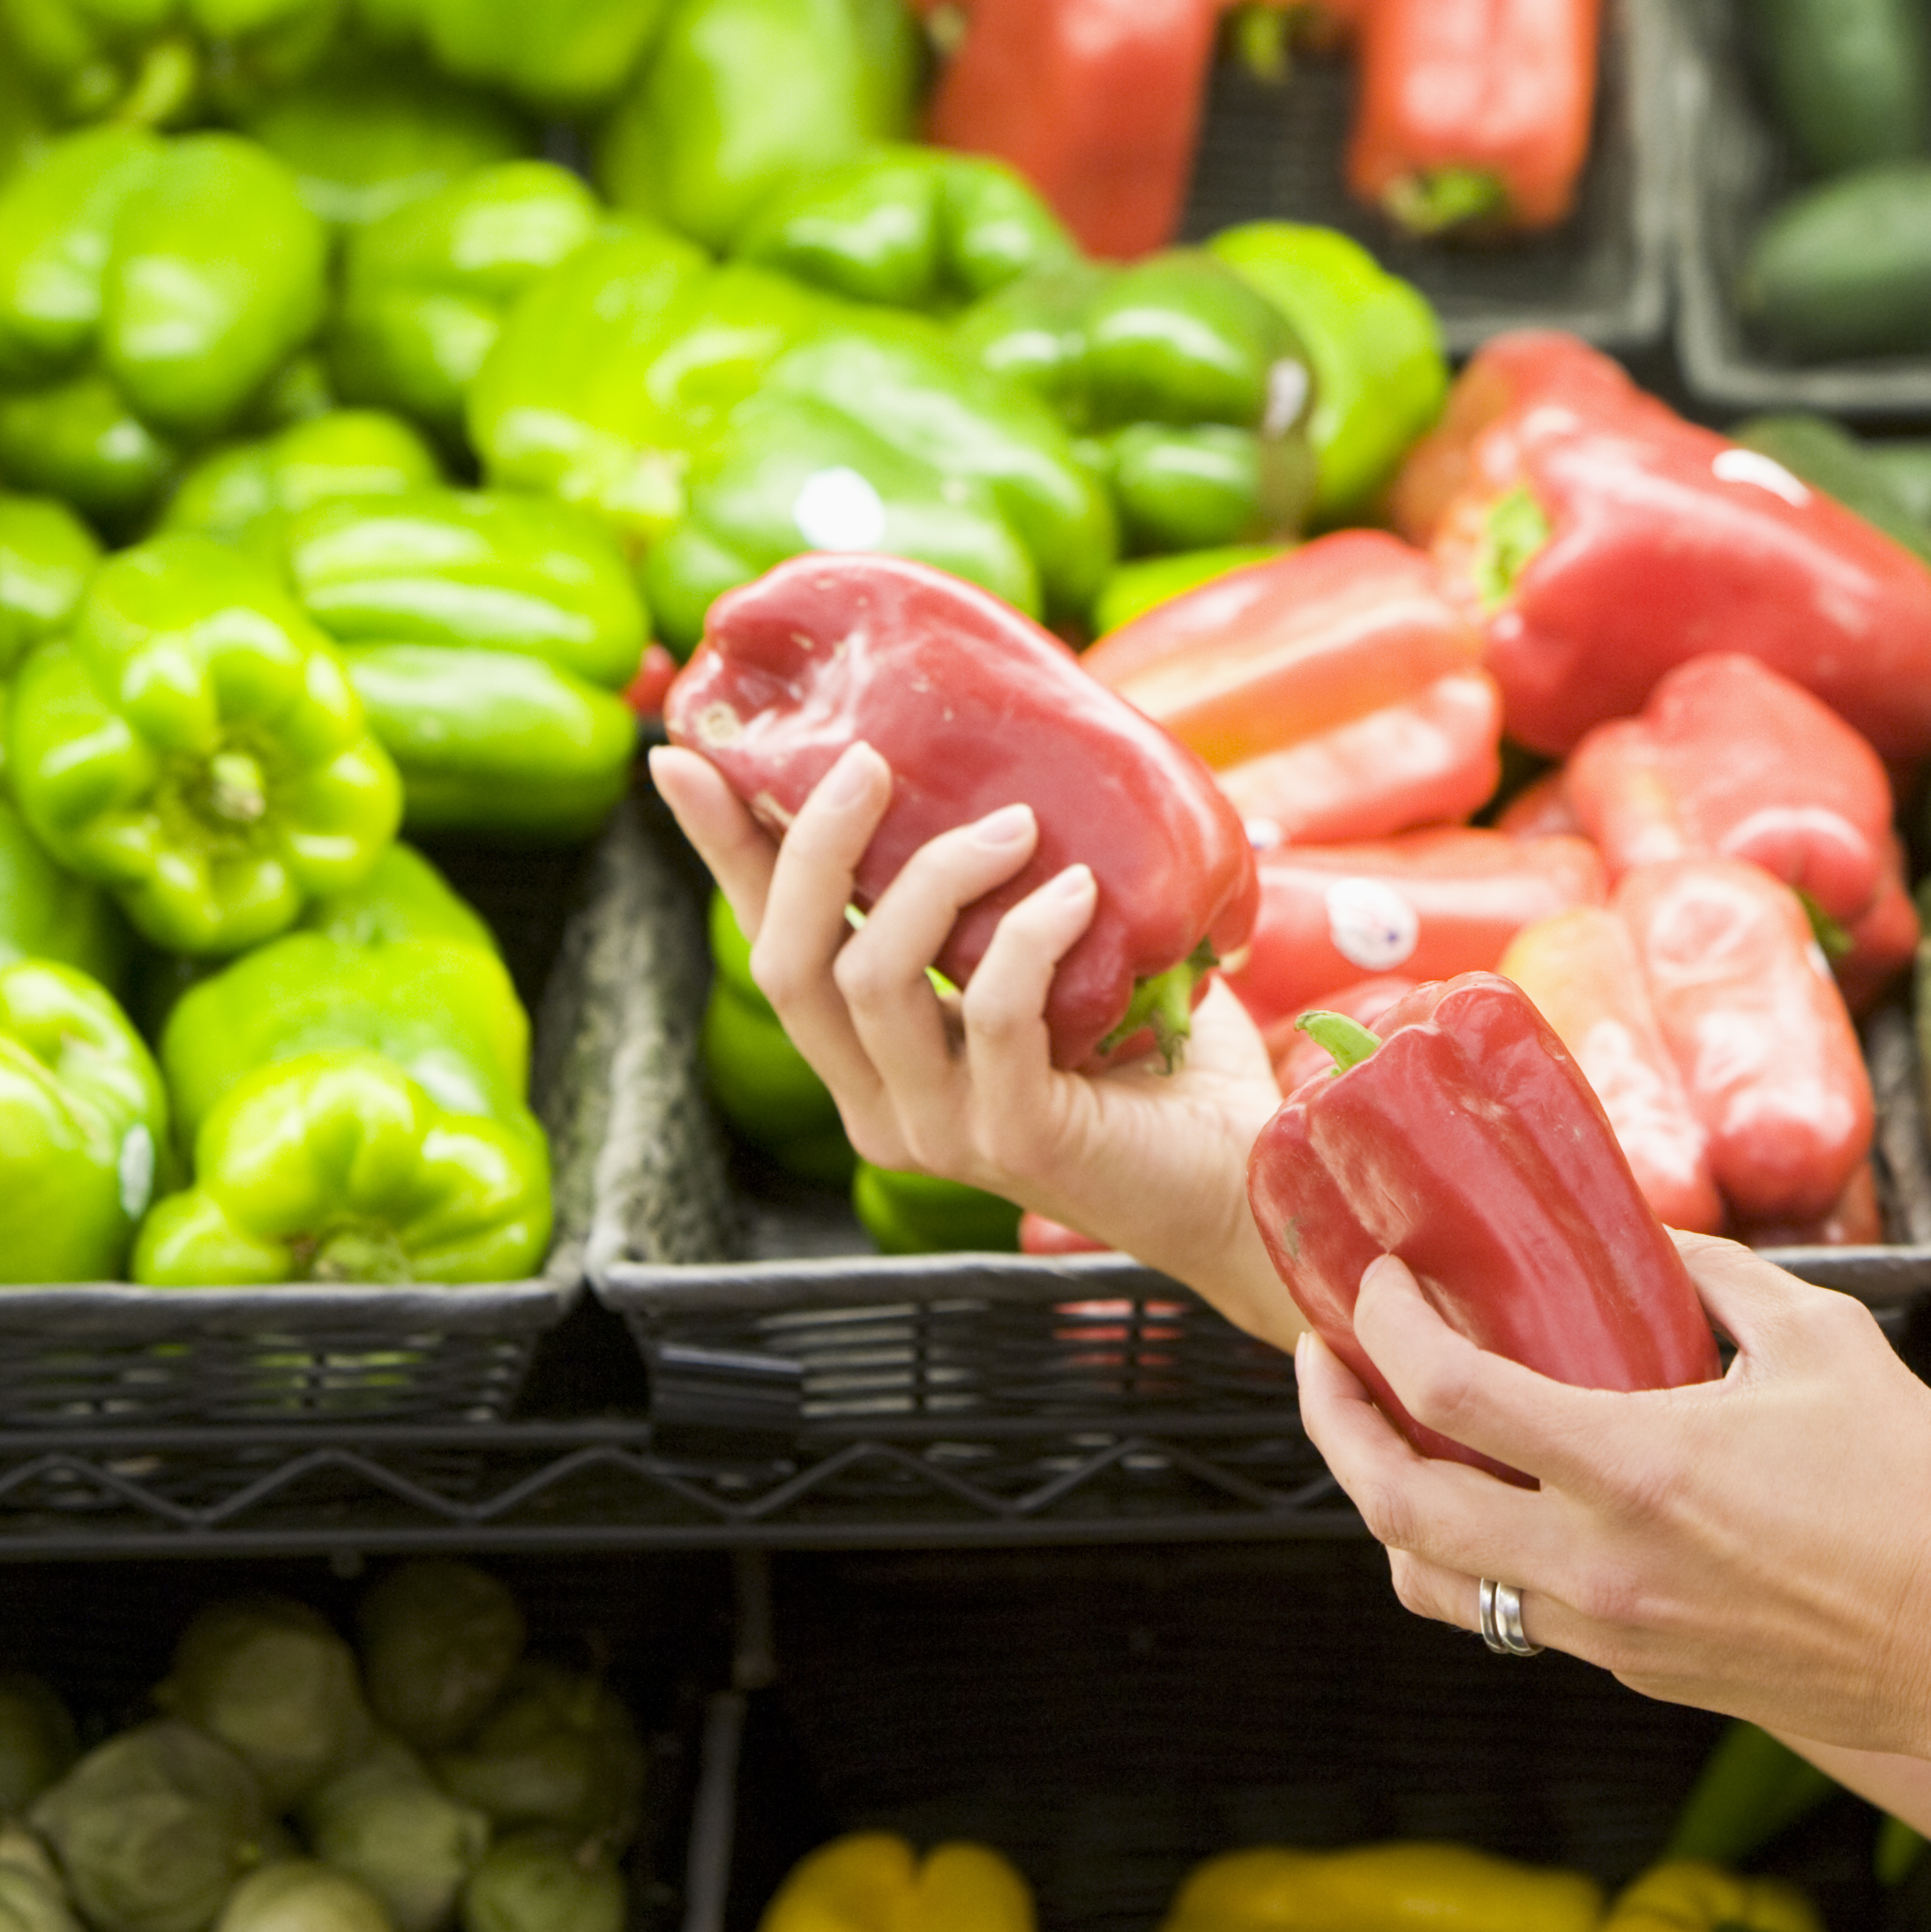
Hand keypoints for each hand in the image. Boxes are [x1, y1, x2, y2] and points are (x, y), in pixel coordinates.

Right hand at [652, 739, 1290, 1333]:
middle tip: (877, 761)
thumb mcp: (1063, 957)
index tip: (682, 758)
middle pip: (788, 966)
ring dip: (933, 879)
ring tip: (1016, 824)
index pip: (772, 947)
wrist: (1248, 1177)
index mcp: (875, 1061)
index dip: (724, 854)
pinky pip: (991, 1016)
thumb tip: (1008, 755)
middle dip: (815, 847)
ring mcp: (940, 1131)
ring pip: (872, 982)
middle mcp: (883, 1105)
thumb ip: (1008, 888)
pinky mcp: (1016, 1140)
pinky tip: (1081, 894)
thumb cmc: (1166, 1062)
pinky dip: (1029, 936)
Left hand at [1294, 1232, 1930, 1765]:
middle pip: (1395, 1506)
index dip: (1388, 1325)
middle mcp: (1598, 1563)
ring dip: (1382, 1505)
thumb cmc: (1913, 1489)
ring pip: (1429, 1582)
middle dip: (1334, 1424)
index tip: (1381, 1279)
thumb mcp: (1824, 1340)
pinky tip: (1484, 1499)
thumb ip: (1719, 1275)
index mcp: (1637, 1469)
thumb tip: (1647, 1233)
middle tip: (1326, 1358)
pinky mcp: (1629, 1669)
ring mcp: (1607, 1630)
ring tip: (1382, 1435)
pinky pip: (1504, 1616)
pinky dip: (1461, 1557)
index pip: (1450, 1396)